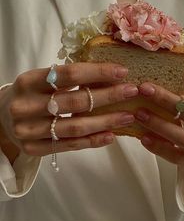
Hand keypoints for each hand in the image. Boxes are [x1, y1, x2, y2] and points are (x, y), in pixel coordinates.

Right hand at [0, 62, 137, 155]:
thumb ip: (68, 79)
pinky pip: (69, 146)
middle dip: (108, 96)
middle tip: (132, 92)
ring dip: (106, 121)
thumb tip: (109, 75)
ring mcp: (28, 130)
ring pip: (75, 127)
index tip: (122, 72)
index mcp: (29, 81)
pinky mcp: (33, 148)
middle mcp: (26, 106)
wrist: (2, 117)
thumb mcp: (42, 80)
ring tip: (128, 116)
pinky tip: (111, 136)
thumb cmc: (31, 94)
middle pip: (75, 101)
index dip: (98, 72)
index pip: (69, 74)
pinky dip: (92, 141)